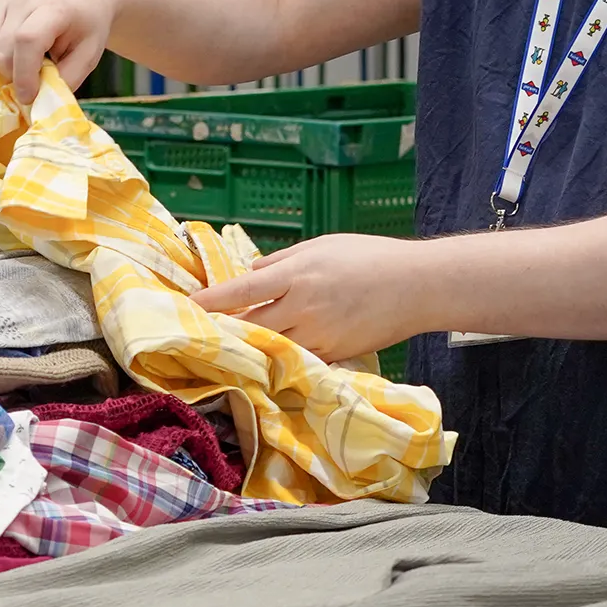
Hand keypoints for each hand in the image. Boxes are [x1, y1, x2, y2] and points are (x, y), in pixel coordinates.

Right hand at [0, 0, 124, 100]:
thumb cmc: (88, 22)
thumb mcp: (89, 54)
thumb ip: (66, 79)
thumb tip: (39, 102)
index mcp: (54, 8)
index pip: (27, 41)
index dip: (24, 75)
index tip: (30, 96)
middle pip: (1, 49)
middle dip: (12, 75)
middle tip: (31, 80)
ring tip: (20, 63)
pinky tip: (2, 51)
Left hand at [192, 233, 432, 363]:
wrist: (417, 287)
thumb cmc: (369, 257)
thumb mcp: (320, 246)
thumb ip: (281, 260)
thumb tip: (251, 272)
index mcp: (296, 276)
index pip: (242, 292)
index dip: (212, 301)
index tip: (189, 305)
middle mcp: (303, 309)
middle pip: (250, 326)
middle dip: (223, 330)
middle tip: (198, 332)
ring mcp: (318, 337)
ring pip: (271, 348)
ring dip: (248, 348)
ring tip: (226, 347)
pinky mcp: (333, 355)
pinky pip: (297, 360)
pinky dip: (280, 359)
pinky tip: (266, 359)